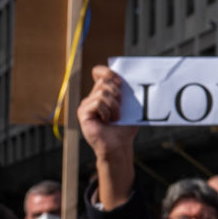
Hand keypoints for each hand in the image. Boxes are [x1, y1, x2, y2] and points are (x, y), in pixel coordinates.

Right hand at [79, 66, 136, 209]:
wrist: (119, 146)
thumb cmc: (124, 128)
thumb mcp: (129, 107)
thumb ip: (127, 93)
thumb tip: (134, 79)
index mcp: (102, 93)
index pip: (99, 72)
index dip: (107, 72)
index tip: (120, 81)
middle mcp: (92, 97)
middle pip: (104, 82)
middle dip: (117, 93)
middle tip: (120, 107)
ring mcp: (86, 105)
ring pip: (102, 92)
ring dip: (114, 106)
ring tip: (116, 117)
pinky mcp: (83, 113)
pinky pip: (97, 103)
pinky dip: (107, 112)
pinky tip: (107, 121)